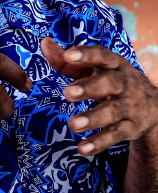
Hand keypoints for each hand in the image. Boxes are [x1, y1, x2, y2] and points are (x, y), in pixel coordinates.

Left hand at [41, 37, 157, 155]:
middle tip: (68, 93)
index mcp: (114, 64)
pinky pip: (116, 135)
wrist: (152, 106)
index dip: (86, 54)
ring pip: (113, 111)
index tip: (69, 55)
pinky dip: (100, 142)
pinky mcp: (131, 127)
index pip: (102, 55)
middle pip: (110, 83)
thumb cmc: (111, 82)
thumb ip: (68, 61)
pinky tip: (82, 148)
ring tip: (72, 125)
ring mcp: (129, 105)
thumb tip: (44, 44)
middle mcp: (125, 82)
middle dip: (89, 88)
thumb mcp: (94, 69)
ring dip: (93, 118)